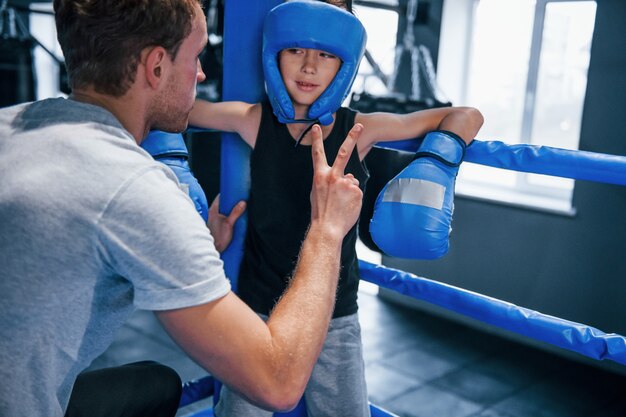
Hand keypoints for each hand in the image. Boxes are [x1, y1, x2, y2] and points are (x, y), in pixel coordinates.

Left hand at [207, 194, 245, 252]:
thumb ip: (235, 213)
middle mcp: (213, 213)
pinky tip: (236, 218)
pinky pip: (224, 216)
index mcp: (213, 210)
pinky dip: (230, 215)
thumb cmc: (218, 238)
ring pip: (224, 209)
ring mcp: (214, 219)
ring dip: (231, 209)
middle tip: (241, 200)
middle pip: (223, 203)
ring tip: (240, 208)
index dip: (228, 193)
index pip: (220, 197)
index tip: (236, 192)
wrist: (213, 249)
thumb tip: (243, 202)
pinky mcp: (217, 224)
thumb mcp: (229, 224)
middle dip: (232, 201)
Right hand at [309, 123, 363, 239]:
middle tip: (359, 126)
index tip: (316, 127)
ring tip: (341, 203)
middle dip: (352, 137)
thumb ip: (330, 180)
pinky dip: (354, 198)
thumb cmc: (321, 212)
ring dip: (349, 190)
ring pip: (352, 181)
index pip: (317, 153)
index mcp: (320, 176)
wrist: (327, 228)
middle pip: (344, 152)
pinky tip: (347, 206)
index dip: (316, 139)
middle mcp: (333, 176)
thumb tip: (347, 176)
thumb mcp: (318, 192)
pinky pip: (357, 191)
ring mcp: (346, 183)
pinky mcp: (356, 191)